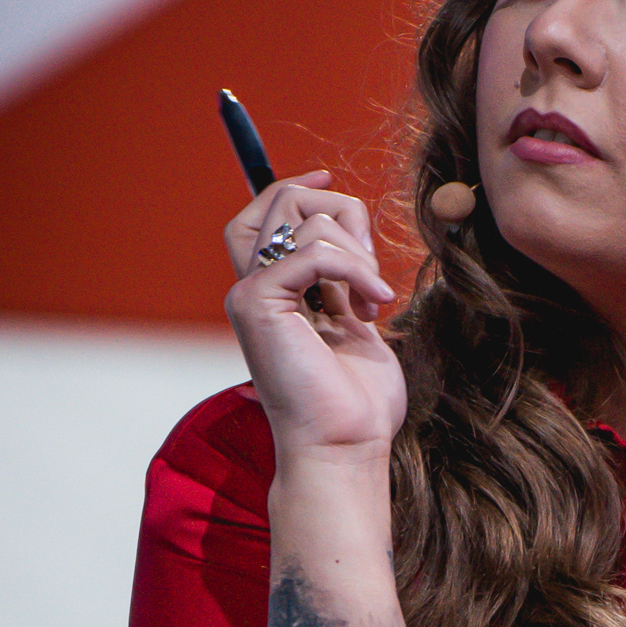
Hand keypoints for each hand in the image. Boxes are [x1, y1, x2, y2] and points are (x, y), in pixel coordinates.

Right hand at [224, 174, 406, 461]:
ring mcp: (251, 294)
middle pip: (280, 198)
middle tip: (370, 269)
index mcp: (272, 292)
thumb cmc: (356, 402)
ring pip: (304, 218)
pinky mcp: (259, 303)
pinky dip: (355, 270)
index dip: (293, 187)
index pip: (263, 214)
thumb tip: (355, 245)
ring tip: (371, 302)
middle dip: (340, 213)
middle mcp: (253, 288)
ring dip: (357, 253)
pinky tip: (374, 306)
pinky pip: (313, 250)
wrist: (343, 446)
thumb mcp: (356, 327)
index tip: (329, 181)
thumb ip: (345, 283)